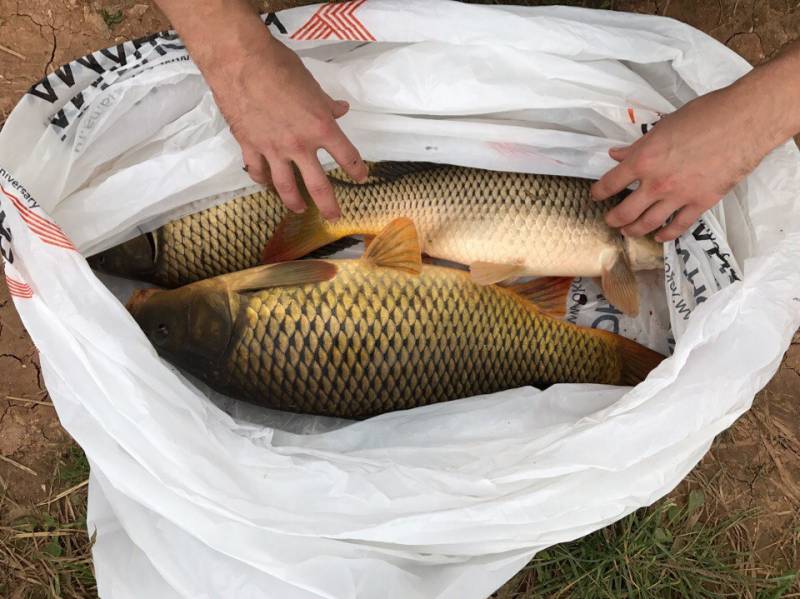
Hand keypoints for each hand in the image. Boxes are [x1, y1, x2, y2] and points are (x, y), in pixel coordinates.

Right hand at [222, 38, 366, 219]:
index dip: (356, 169)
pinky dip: (261, 179)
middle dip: (329, 205)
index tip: (361, 177)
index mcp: (320, 128)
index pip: (346, 155)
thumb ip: (326, 103)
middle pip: (319, 185)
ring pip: (285, 187)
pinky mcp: (249, 146)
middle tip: (334, 216)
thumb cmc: (280, 66)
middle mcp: (299, 145)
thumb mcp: (312, 84)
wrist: (241, 61)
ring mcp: (273, 149)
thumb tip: (341, 109)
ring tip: (300, 208)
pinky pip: (257, 170)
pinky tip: (265, 184)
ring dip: (294, 201)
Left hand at [590, 62, 796, 241]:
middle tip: (610, 220)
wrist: (743, 122)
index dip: (598, 192)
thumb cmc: (704, 116)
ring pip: (648, 224)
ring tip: (627, 232)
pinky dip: (666, 235)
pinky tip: (659, 237)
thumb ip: (637, 146)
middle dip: (613, 219)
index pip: (610, 183)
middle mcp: (656, 183)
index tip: (596, 195)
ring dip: (633, 231)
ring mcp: (678, 196)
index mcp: (643, 160)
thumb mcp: (663, 126)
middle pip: (625, 212)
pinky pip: (678, 226)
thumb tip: (617, 154)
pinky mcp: (701, 203)